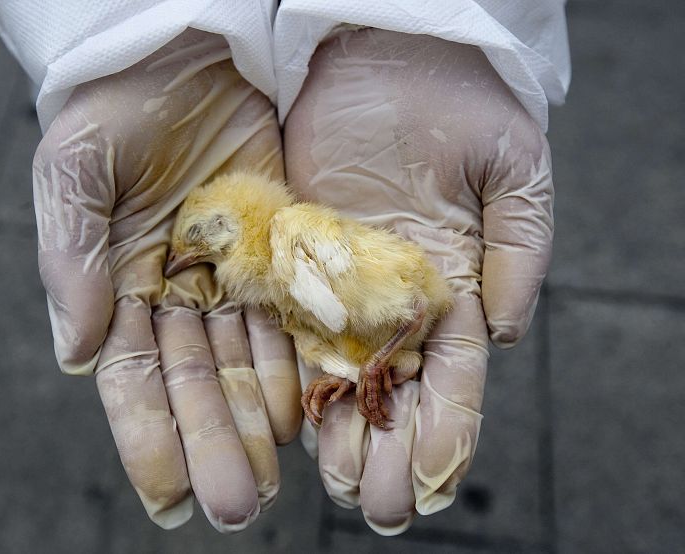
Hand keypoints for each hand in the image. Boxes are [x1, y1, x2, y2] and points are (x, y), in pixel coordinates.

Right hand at [32, 29, 301, 532]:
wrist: (185, 56)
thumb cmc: (116, 109)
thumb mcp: (76, 172)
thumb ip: (72, 262)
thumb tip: (77, 355)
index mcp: (122, 287)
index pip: (134, 380)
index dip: (150, 441)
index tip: (170, 502)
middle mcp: (179, 297)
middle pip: (197, 385)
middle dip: (215, 446)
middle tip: (236, 506)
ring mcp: (232, 280)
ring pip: (247, 364)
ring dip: (260, 422)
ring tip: (276, 477)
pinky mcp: (281, 254)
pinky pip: (291, 316)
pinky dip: (298, 362)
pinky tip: (310, 409)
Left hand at [285, 29, 552, 533]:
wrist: (388, 57)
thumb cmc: (461, 104)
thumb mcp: (513, 169)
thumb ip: (521, 249)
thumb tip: (506, 334)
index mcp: (456, 284)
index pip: (456, 375)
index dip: (448, 429)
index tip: (436, 483)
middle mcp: (398, 299)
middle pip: (397, 389)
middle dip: (391, 450)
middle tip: (380, 508)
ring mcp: (344, 285)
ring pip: (342, 373)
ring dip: (342, 433)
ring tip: (338, 486)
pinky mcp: (294, 262)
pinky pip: (290, 328)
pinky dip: (293, 377)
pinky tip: (293, 425)